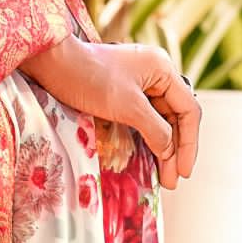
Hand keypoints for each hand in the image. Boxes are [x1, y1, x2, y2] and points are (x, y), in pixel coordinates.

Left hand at [19, 34, 200, 188]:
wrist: (51, 62)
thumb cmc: (89, 78)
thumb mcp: (128, 107)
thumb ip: (156, 131)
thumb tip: (171, 153)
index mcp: (162, 68)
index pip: (189, 109)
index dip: (190, 143)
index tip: (183, 172)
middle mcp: (154, 71)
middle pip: (176, 115)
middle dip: (175, 149)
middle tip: (171, 180)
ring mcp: (138, 79)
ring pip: (160, 118)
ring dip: (162, 145)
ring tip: (162, 175)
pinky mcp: (123, 88)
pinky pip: (144, 115)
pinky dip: (148, 136)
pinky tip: (148, 156)